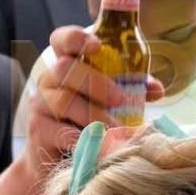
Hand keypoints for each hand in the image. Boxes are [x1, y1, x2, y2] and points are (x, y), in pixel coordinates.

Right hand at [23, 26, 164, 177]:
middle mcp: (50, 79)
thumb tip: (157, 89)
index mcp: (67, 64)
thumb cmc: (87, 120)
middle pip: (65, 68)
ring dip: (93, 114)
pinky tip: (96, 143)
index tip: (98, 46)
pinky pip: (58, 130)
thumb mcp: (111, 100)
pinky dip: (80, 137)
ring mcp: (40, 103)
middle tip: (119, 99)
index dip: (76, 38)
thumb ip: (133, 90)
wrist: (56, 156)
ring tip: (115, 128)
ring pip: (63, 101)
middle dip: (96, 82)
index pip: (62, 40)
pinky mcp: (38, 129)